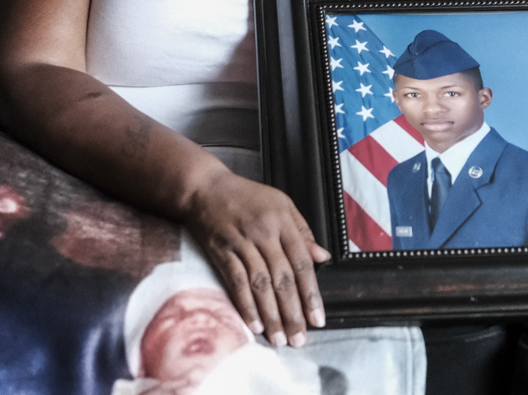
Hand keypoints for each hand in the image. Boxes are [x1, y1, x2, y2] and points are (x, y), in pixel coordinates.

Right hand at [185, 169, 327, 347]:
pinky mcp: (221, 251)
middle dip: (292, 312)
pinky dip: (245, 304)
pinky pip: (236, 281)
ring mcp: (241, 243)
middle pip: (282, 279)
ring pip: (260, 284)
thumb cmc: (246, 196)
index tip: (318, 318)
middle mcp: (264, 233)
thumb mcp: (282, 203)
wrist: (205, 188)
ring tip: (279, 339)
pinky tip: (254, 324)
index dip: (311, 293)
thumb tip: (322, 257)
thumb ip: (302, 231)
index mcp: (283, 221)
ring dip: (271, 315)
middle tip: (299, 339)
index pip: (301, 263)